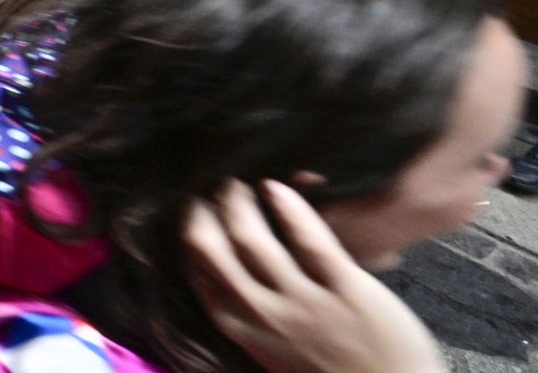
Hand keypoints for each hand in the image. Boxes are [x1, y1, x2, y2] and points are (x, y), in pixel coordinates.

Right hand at [184, 179, 444, 372]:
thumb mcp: (278, 357)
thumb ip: (255, 320)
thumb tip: (233, 282)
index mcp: (246, 332)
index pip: (199, 276)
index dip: (190, 240)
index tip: (191, 217)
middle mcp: (265, 316)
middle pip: (213, 251)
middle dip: (202, 214)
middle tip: (206, 189)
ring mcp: (304, 302)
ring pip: (252, 240)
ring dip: (237, 203)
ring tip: (236, 183)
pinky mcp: (347, 289)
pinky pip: (310, 240)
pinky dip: (289, 207)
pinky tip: (277, 187)